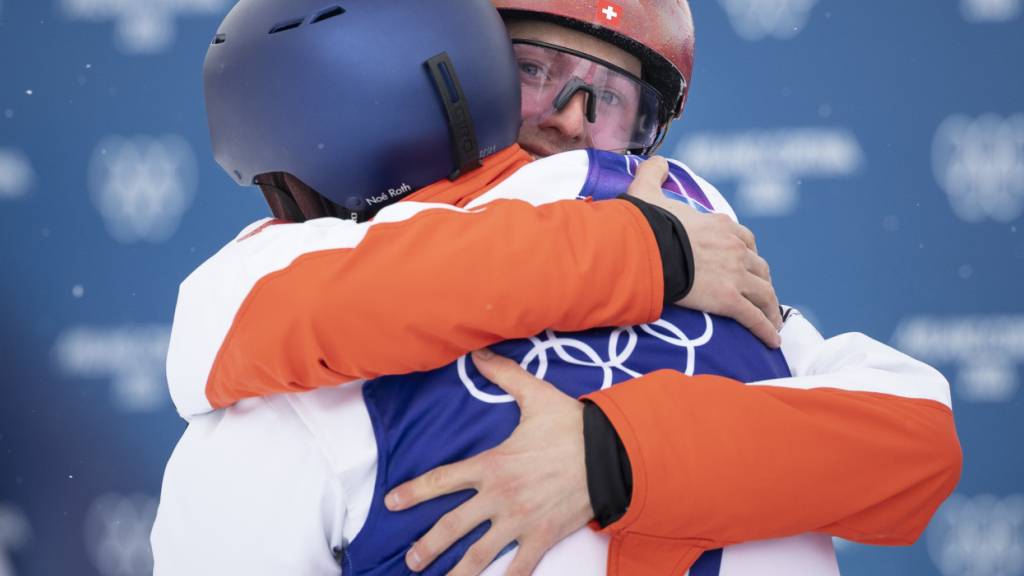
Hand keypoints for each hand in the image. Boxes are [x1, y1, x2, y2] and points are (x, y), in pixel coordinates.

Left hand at [385, 349, 592, 575]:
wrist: (611, 454)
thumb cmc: (572, 426)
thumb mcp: (535, 395)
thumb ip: (503, 375)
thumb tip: (478, 353)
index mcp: (492, 464)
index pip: (442, 480)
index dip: (414, 493)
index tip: (392, 503)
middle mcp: (500, 497)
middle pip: (453, 526)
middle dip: (428, 546)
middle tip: (411, 560)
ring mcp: (521, 521)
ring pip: (480, 554)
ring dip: (456, 572)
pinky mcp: (543, 537)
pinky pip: (519, 568)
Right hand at [628, 157, 782, 347]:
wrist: (647, 251)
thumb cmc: (645, 226)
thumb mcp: (647, 192)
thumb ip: (653, 173)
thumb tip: (658, 160)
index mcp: (719, 226)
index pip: (745, 240)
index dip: (748, 254)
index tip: (748, 265)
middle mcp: (734, 249)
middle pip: (759, 268)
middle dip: (763, 282)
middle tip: (762, 296)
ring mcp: (735, 275)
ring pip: (764, 293)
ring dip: (770, 308)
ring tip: (771, 323)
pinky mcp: (730, 300)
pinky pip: (754, 317)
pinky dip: (766, 330)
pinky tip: (771, 341)